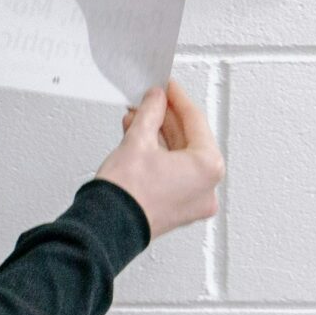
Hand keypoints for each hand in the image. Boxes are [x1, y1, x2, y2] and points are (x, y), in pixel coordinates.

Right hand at [95, 82, 223, 241]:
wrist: (106, 228)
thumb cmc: (126, 195)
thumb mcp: (138, 140)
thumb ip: (152, 112)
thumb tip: (156, 99)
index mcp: (209, 169)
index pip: (195, 121)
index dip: (177, 98)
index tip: (167, 86)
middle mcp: (207, 188)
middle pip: (189, 140)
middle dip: (166, 117)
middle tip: (152, 100)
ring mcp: (193, 201)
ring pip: (179, 157)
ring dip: (159, 135)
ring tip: (138, 117)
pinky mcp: (177, 208)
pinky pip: (173, 173)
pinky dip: (158, 156)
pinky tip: (140, 138)